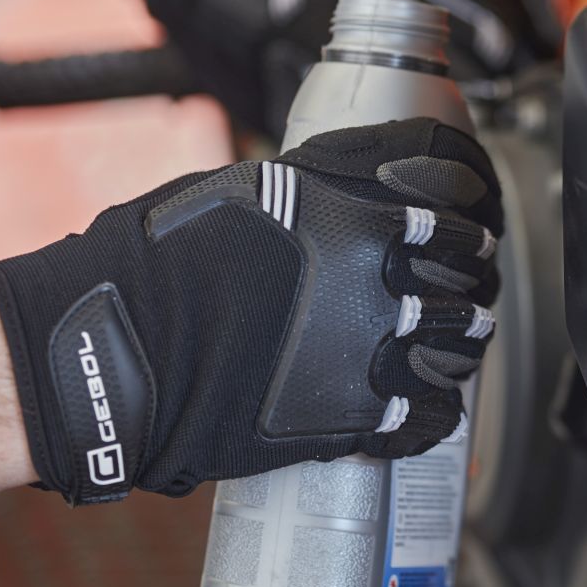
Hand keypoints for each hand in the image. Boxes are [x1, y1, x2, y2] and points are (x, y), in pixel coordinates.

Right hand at [0, 119, 501, 504]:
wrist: (114, 353)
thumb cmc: (160, 262)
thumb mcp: (249, 186)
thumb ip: (322, 180)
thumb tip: (360, 171)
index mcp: (357, 206)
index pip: (457, 178)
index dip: (472, 190)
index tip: (472, 201)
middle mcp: (381, 274)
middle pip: (469, 263)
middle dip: (470, 266)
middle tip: (463, 273)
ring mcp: (373, 348)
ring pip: (464, 340)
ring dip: (462, 337)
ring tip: (451, 339)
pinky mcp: (356, 415)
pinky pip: (431, 415)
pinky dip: (434, 409)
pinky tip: (423, 401)